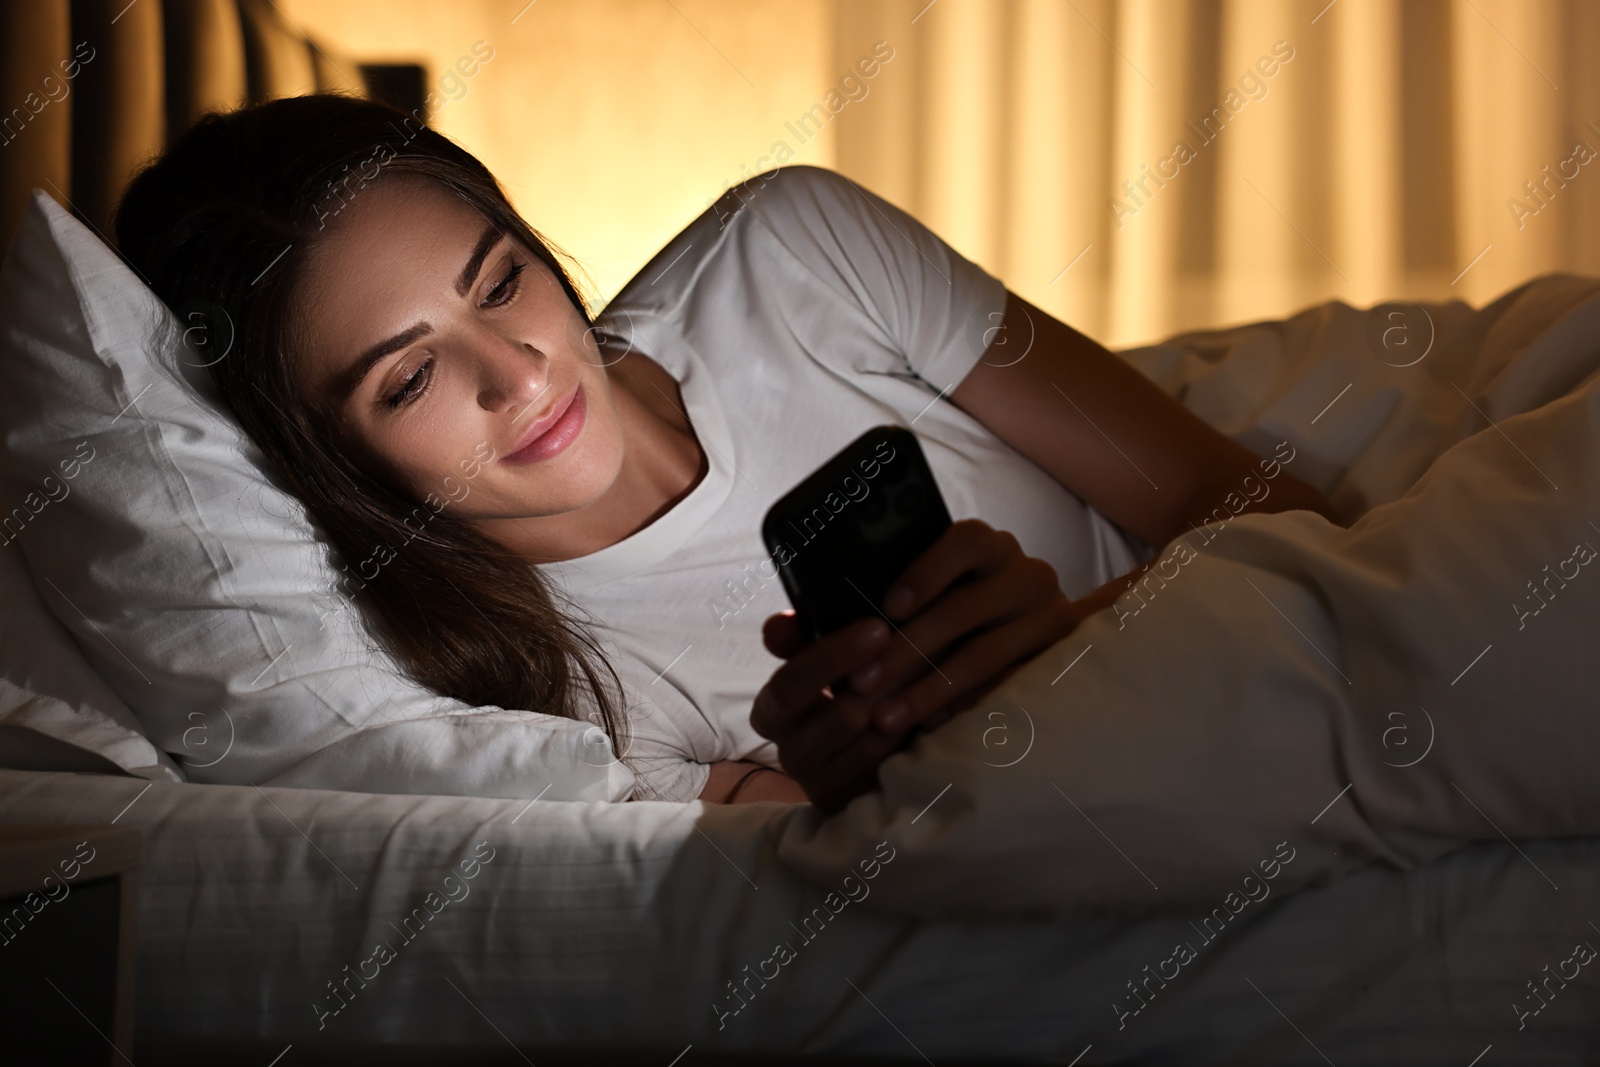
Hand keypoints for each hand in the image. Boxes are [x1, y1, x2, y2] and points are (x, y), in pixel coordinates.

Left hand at [751, 519, 1079, 812]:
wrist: (1029, 638)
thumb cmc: (939, 618)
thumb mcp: (898, 606)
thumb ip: (837, 614)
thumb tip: (778, 631)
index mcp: (983, 545)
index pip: (963, 541)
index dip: (926, 571)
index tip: (887, 607)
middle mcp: (1024, 572)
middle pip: (966, 608)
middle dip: (906, 650)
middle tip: (860, 686)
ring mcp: (1048, 616)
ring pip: (984, 654)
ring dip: (927, 689)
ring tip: (884, 718)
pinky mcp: (1055, 661)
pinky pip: (1006, 689)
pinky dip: (961, 708)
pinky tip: (926, 729)